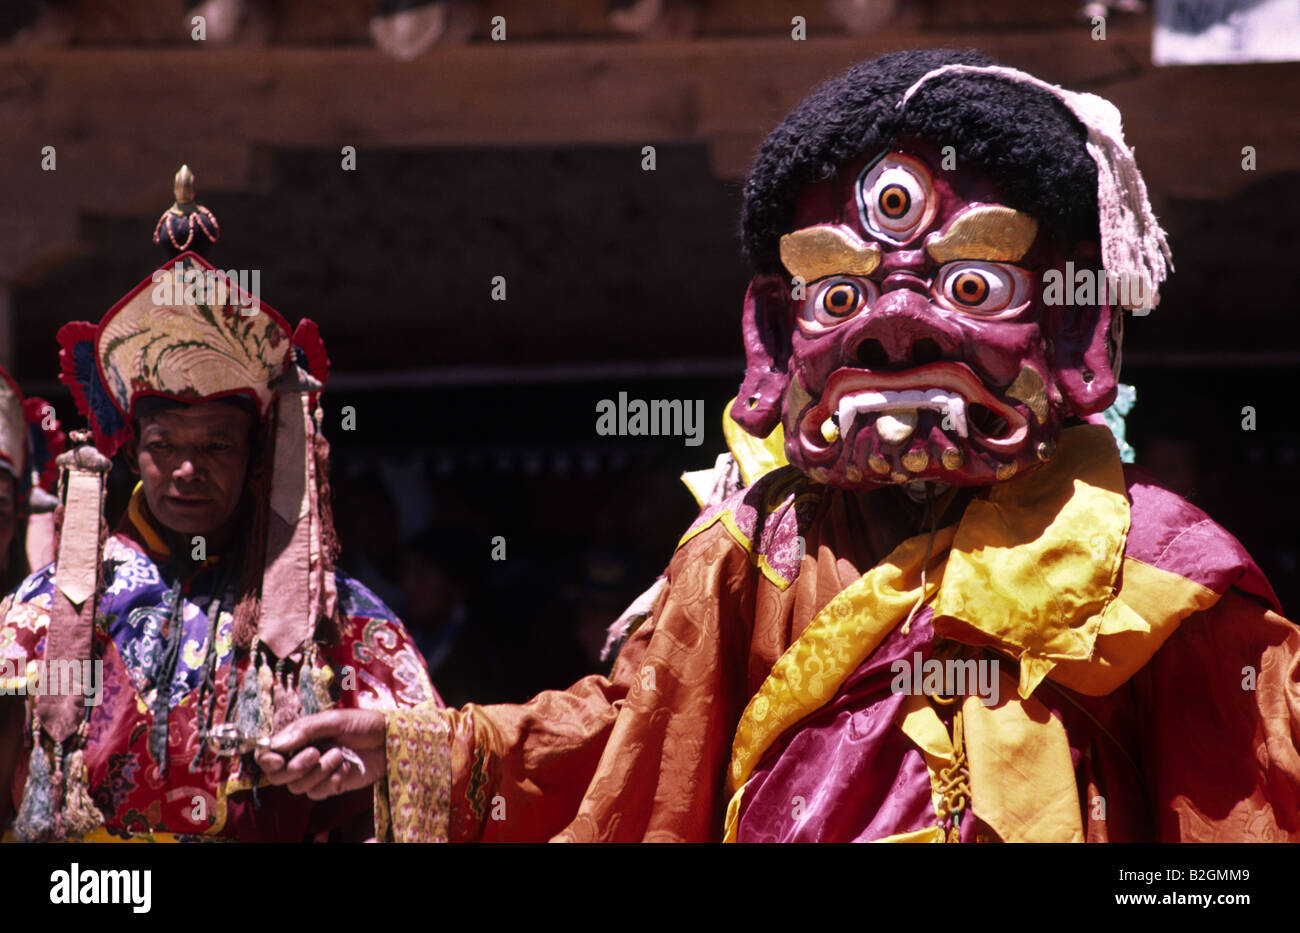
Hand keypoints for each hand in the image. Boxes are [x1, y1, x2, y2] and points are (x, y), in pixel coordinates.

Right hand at [255, 709, 386, 799]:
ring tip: (338, 754)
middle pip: (278, 776)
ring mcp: (316, 773)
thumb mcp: (334, 720)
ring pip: (298, 786)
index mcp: (299, 738)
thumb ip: (305, 730)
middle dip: (294, 768)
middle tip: (315, 753)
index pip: (269, 754)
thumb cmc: (362, 723)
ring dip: (317, 772)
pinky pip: (317, 792)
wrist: (389, 739)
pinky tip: (345, 767)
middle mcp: (303, 756)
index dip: (266, 759)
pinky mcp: (330, 786)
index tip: (277, 759)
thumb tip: (276, 744)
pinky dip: (330, 780)